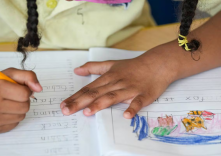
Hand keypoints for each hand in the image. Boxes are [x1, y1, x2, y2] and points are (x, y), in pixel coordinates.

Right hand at [0, 68, 41, 132]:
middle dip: (22, 100)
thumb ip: (27, 76)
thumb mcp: (8, 74)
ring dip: (18, 109)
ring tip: (6, 103)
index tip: (17, 88)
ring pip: (22, 116)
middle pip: (25, 106)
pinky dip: (12, 117)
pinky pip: (15, 123)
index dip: (25, 90)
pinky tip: (2, 111)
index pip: (25, 94)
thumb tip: (39, 88)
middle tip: (11, 96)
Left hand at [60, 48, 179, 118]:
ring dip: (100, 104)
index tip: (63, 104)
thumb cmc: (133, 66)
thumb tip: (77, 70)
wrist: (157, 63)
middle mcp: (116, 83)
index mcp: (108, 77)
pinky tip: (126, 115)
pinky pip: (137, 102)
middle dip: (80, 102)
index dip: (75, 97)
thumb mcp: (111, 64)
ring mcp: (130, 89)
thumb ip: (93, 67)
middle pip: (96, 93)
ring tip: (88, 112)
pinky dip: (132, 108)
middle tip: (66, 111)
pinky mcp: (143, 95)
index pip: (88, 88)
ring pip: (113, 96)